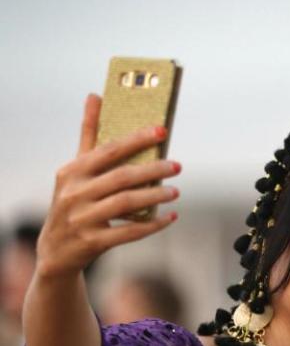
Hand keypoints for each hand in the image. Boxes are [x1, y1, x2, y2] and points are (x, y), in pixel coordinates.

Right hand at [36, 94, 180, 279]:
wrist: (56, 248)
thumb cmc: (73, 200)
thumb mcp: (76, 169)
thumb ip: (88, 135)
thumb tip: (95, 96)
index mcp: (72, 171)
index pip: (108, 150)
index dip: (136, 139)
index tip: (162, 131)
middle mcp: (74, 193)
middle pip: (121, 177)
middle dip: (153, 170)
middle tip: (178, 166)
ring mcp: (82, 219)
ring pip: (126, 203)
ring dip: (155, 196)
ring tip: (175, 191)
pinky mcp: (93, 241)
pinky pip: (129, 232)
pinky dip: (152, 225)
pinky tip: (170, 217)